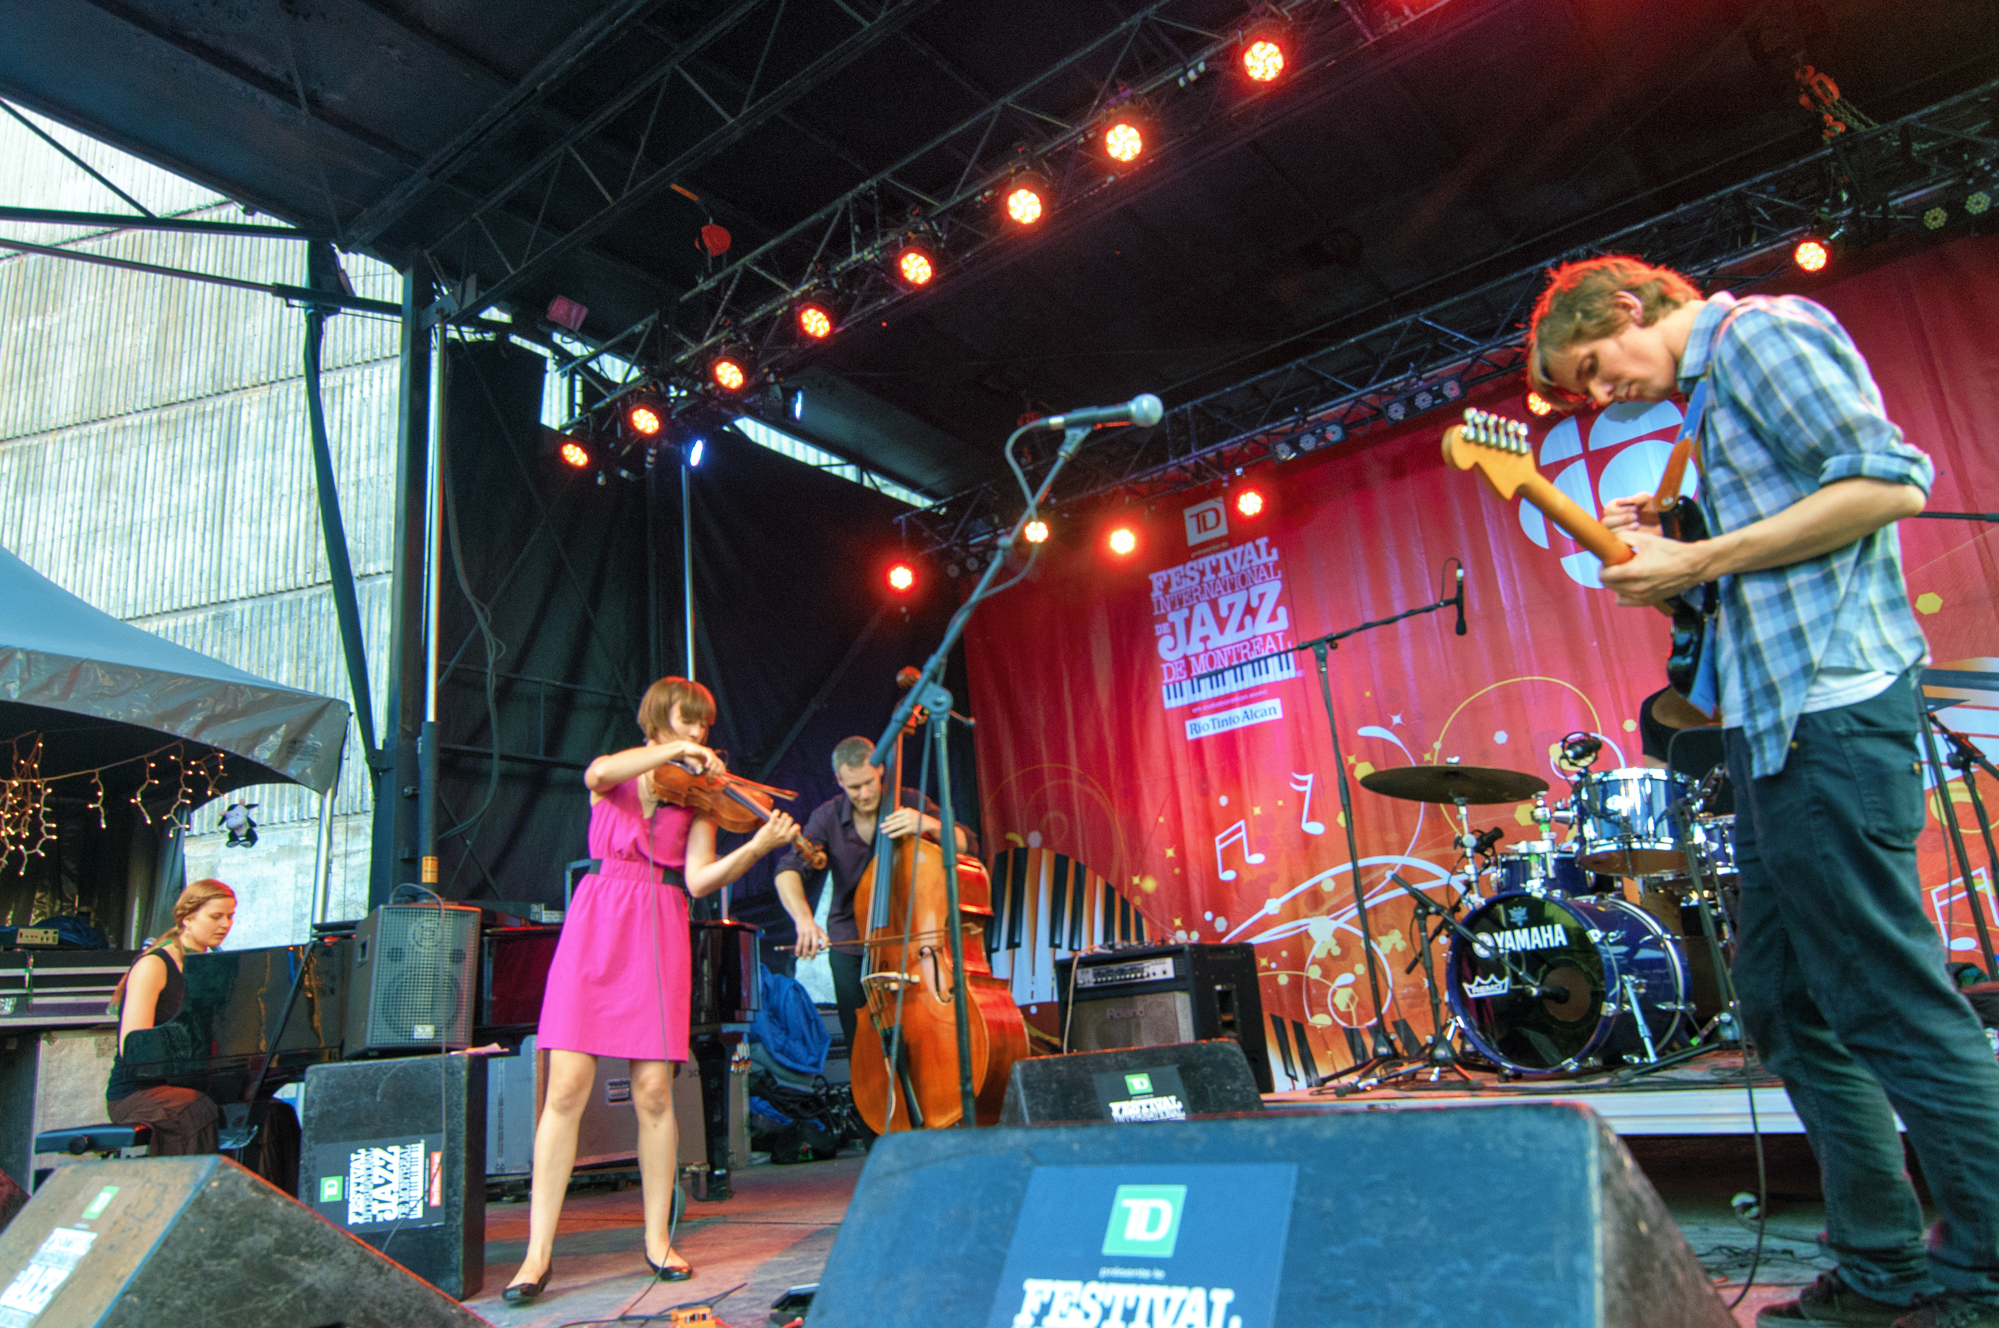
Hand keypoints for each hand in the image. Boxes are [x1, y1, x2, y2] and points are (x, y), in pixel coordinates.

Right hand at [662, 741, 718, 773]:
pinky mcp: (705, 751)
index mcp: (711, 759)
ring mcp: (709, 753)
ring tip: (707, 773)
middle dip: (717, 772)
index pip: (720, 765)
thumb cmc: (690, 759)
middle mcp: (712, 755)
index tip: (719, 777)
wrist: (683, 751)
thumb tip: (710, 778)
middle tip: (711, 776)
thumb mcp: (698, 767)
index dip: (721, 771)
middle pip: (720, 764)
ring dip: (712, 770)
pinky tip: (705, 767)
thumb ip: (703, 771)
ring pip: (716, 762)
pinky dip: (709, 764)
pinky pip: (710, 759)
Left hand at [750, 809, 797, 856]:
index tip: (791, 826)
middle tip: (784, 821)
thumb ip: (791, 838)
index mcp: (788, 838)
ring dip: (783, 815)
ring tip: (780, 817)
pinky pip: (775, 816)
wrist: (760, 847)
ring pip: (784, 816)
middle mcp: (783, 834)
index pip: (797, 827)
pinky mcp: (770, 826)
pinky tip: (776, 812)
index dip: (795, 825)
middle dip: (787, 818)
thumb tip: (799, 834)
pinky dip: (776, 812)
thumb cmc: (773, 843)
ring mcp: (776, 830)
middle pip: (790, 819)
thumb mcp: (784, 842)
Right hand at [793, 921, 829, 959]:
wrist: (804, 917)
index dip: (825, 945)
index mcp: (820, 931)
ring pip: (806, 945)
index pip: (826, 939)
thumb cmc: (813, 927)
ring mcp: (807, 932)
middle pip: (815, 945)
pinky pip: (799, 943)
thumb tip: (820, 949)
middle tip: (812, 959)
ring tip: (803, 959)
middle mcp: (814, 932)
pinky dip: (798, 949)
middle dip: (813, 953)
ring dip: (804, 953)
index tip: (821, 949)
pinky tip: (797, 954)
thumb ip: (822, 938)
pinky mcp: (800, 933)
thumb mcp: (819, 930)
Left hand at [881, 807, 925, 838]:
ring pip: (896, 826)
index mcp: (907, 810)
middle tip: (880, 826)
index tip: (885, 820)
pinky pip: (901, 831)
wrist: (928, 823)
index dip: (890, 817)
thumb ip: (904, 811)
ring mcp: (909, 822)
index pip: (896, 814)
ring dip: (888, 829)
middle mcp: (907, 816)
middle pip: (895, 820)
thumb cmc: (918, 818)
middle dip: (887, 823)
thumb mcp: (912, 812)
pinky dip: (895, 834)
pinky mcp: (910, 829)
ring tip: (883, 831)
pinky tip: (890, 835)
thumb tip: (898, 808)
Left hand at [1599, 527, 1713, 605]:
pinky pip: (1625, 601)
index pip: (1605, 576)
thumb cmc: (1671, 551)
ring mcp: (1643, 597)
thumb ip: (1624, 538)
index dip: (1603, 567)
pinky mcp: (1649, 601)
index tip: (1608, 560)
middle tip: (1616, 564)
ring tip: (1625, 572)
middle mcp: (1637, 588)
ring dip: (1616, 583)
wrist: (1693, 566)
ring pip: (1616, 593)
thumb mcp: (1645, 539)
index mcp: (1635, 571)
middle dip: (1608, 574)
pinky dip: (1623, 593)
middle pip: (1608, 585)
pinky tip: (1631, 583)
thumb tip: (1610, 541)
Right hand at [1601, 493, 1660, 535]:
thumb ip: (1635, 498)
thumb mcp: (1646, 499)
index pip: (1607, 511)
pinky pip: (1617, 540)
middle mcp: (1614, 521)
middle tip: (1636, 516)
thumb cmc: (1653, 507)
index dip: (1619, 510)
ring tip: (1637, 523)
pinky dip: (1626, 534)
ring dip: (1623, 527)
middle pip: (1605, 522)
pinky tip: (1637, 529)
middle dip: (1620, 519)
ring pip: (1610, 532)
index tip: (1635, 508)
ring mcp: (1618, 532)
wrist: (1664, 520)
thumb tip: (1621, 502)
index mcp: (1616, 510)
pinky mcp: (1623, 541)